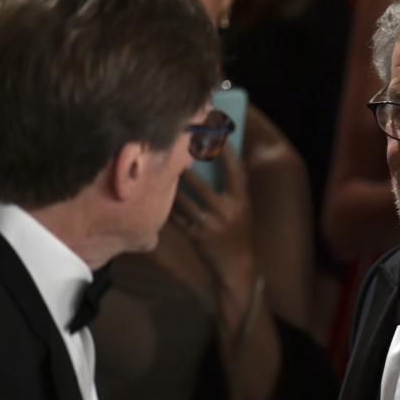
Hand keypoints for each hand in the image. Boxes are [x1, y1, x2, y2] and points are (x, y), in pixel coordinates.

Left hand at [171, 145, 255, 330]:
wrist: (237, 266)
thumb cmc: (238, 231)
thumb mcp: (242, 208)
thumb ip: (231, 188)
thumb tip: (216, 159)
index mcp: (241, 201)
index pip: (234, 170)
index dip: (225, 152)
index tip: (216, 134)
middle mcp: (227, 211)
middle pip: (201, 184)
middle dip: (187, 167)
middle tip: (175, 150)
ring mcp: (210, 225)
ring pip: (185, 200)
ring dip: (172, 186)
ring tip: (161, 170)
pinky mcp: (196, 237)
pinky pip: (177, 218)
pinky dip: (168, 206)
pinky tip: (158, 195)